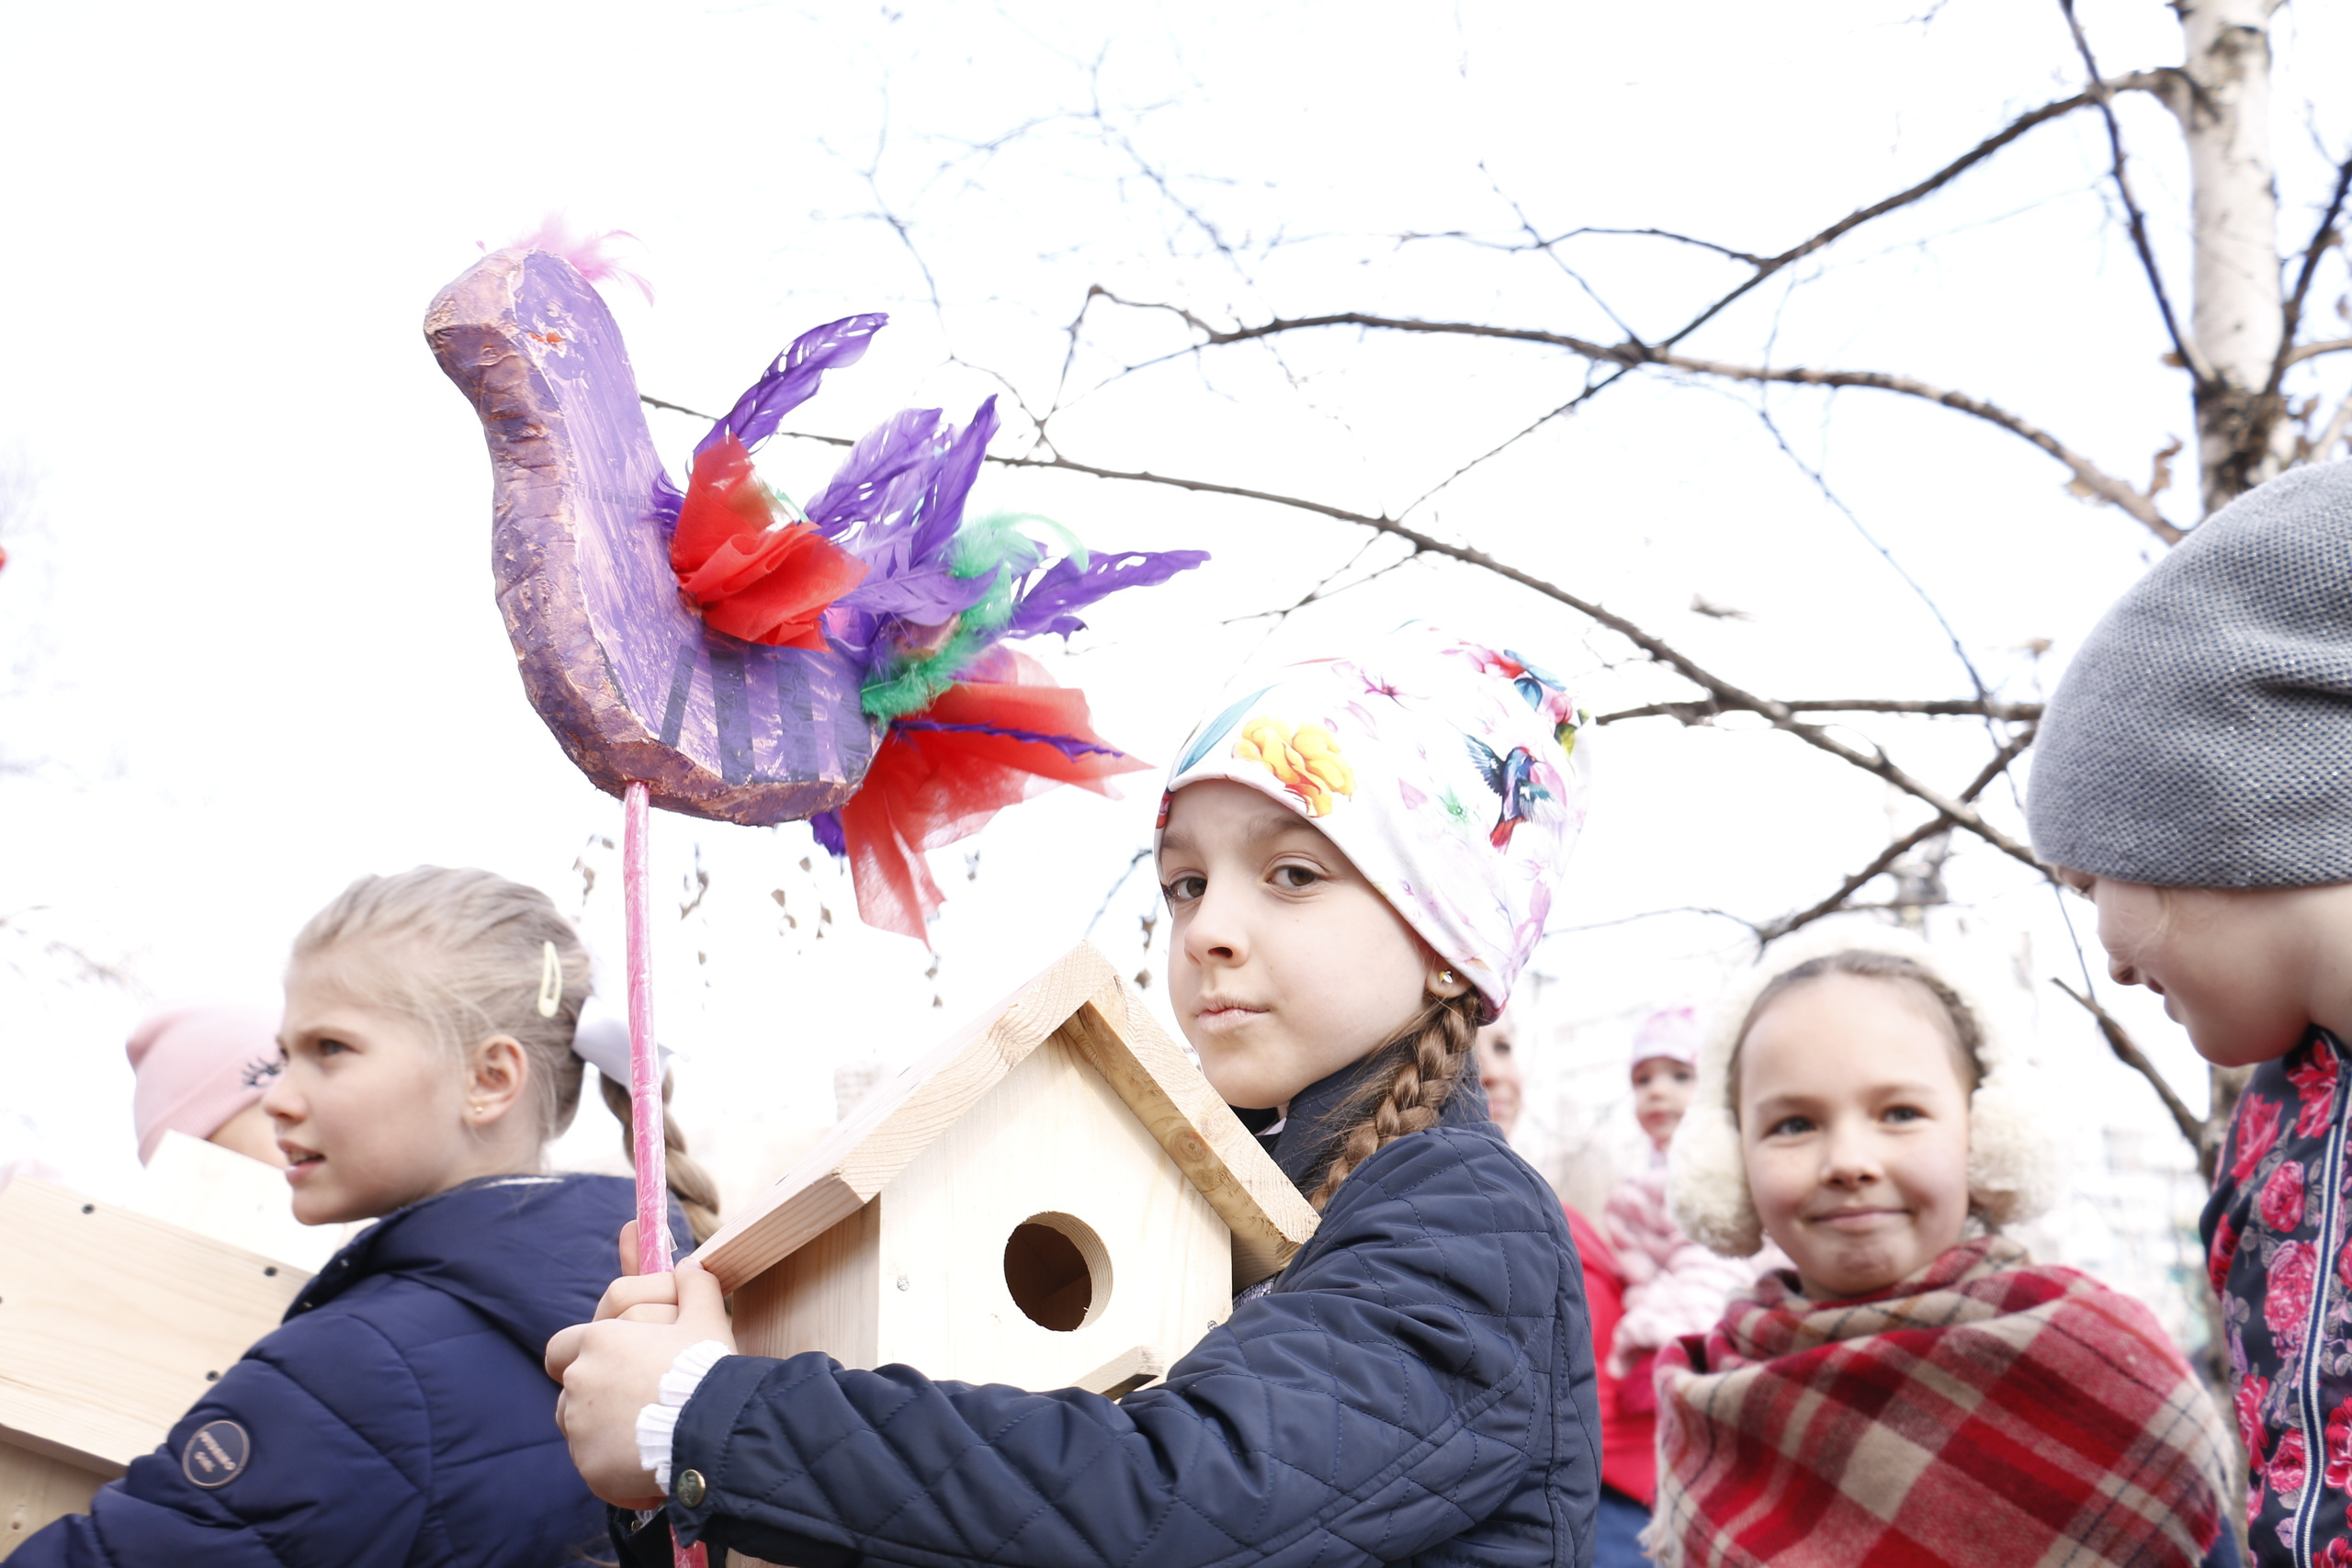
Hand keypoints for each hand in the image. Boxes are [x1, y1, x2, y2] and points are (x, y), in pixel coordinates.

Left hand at [546, 1226, 736, 1507]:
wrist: (716, 1431)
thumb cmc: (707, 1370)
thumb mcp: (707, 1317)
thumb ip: (694, 1286)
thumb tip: (689, 1266)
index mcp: (599, 1340)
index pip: (561, 1346)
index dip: (578, 1354)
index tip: (604, 1364)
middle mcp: (579, 1381)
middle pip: (570, 1389)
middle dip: (594, 1393)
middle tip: (632, 1399)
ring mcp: (580, 1427)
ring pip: (579, 1427)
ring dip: (601, 1427)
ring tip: (642, 1432)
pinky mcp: (590, 1466)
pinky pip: (595, 1462)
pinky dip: (614, 1462)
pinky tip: (646, 1460)